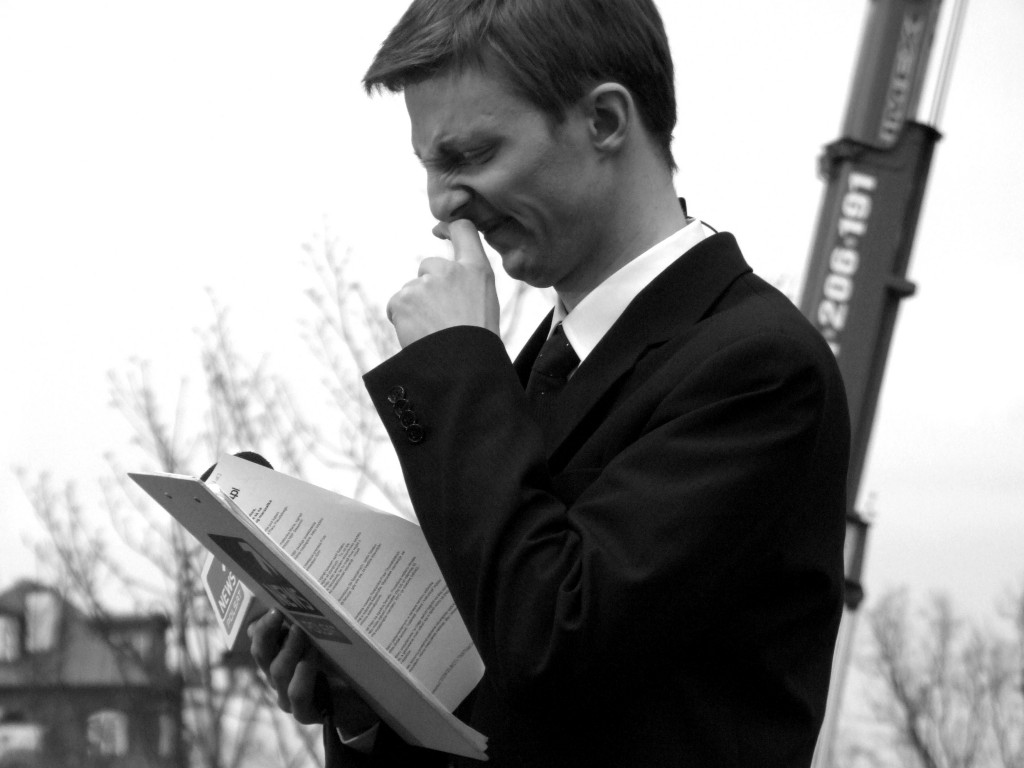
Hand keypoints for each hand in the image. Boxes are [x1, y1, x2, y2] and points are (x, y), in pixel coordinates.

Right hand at [249, 610, 377, 734]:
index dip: (260, 625)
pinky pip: (297, 692)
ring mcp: (287, 698)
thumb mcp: (325, 643)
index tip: (272, 605)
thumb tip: (299, 602)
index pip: (260, 641)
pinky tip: (310, 657)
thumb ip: (310, 627)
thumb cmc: (342, 669)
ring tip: (300, 629)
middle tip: (278, 612)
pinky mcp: (304, 713)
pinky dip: (303, 672)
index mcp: (279, 660)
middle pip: (261, 655)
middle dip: (266, 632)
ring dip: (288, 648)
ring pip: (278, 671)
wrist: (361, 705)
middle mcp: (278, 679)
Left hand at [386, 219, 499, 347]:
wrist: (463, 365)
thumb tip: (441, 270)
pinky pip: (396, 306)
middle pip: (428, 267)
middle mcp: (449, 270)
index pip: (463, 229)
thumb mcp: (485, 302)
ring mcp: (424, 283)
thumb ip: (467, 279)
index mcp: (476, 269)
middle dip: (429, 287)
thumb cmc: (477, 339)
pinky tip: (418, 334)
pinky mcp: (403, 299)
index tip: (439, 230)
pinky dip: (402, 320)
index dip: (448, 226)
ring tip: (433, 331)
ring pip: (411, 290)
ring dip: (416, 308)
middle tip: (442, 317)